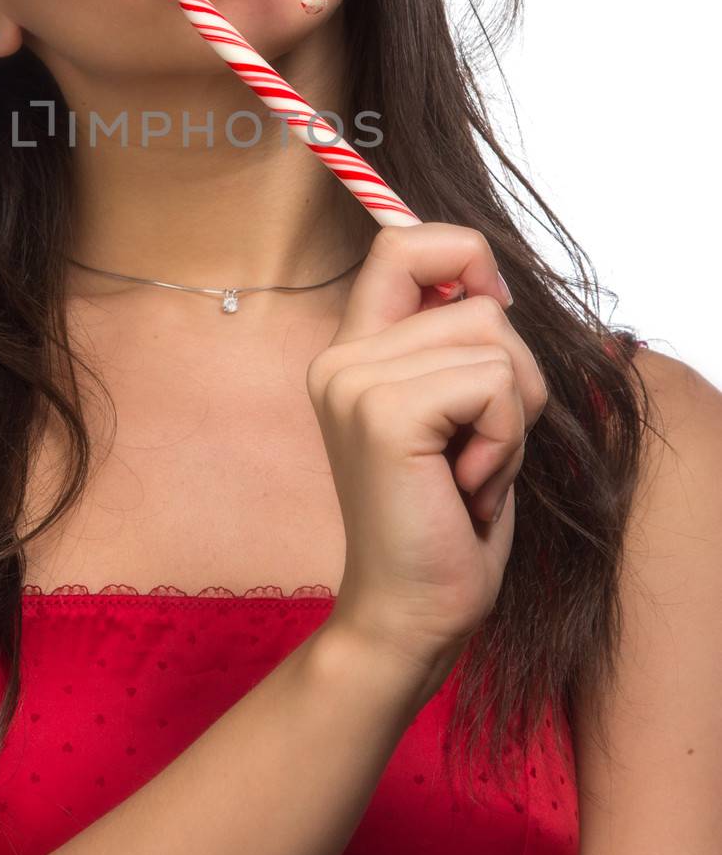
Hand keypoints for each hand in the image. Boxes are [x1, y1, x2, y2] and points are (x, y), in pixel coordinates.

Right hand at [309, 224, 546, 699]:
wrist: (410, 613)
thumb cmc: (445, 521)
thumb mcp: (453, 413)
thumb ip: (455, 344)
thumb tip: (492, 285)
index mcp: (353, 351)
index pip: (402, 242)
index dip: (466, 255)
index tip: (492, 313)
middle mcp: (341, 357)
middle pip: (478, 302)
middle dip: (513, 378)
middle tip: (475, 448)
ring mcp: (356, 382)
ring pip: (494, 342)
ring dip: (511, 416)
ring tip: (468, 470)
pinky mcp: (384, 415)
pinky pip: (493, 386)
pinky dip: (504, 440)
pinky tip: (465, 486)